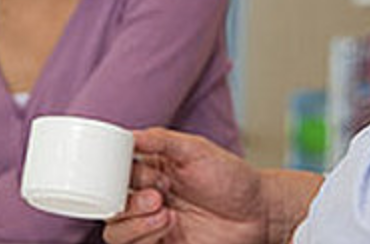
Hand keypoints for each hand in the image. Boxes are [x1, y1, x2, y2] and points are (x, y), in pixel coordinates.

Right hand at [104, 128, 315, 243]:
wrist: (260, 212)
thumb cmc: (232, 178)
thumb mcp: (196, 150)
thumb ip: (160, 140)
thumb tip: (127, 136)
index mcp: (149, 171)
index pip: (112, 174)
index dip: (112, 174)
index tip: (124, 173)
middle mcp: (145, 199)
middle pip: (109, 206)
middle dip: (128, 202)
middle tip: (158, 195)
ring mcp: (152, 226)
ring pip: (115, 232)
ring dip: (134, 222)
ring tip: (166, 213)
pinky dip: (144, 237)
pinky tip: (168, 225)